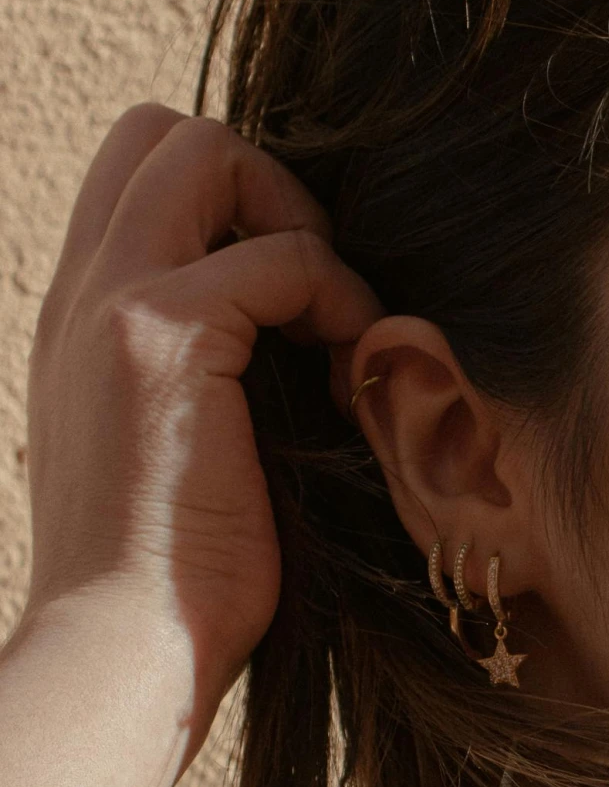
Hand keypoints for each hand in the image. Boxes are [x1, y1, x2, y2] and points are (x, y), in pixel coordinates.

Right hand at [22, 105, 380, 763]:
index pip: (139, 181)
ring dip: (297, 223)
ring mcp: (112, 306)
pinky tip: (348, 374)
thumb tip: (312, 346)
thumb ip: (218, 382)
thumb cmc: (178, 588)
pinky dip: (336, 296)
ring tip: (334, 326)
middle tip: (315, 288)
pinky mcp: (163, 338)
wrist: (126, 653)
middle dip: (262, 183)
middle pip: (163, 133)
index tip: (294, 303)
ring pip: (204, 150)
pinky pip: (280, 254)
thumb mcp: (188, 457)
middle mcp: (82, 295)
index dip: (232, 207)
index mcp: (82, 322)